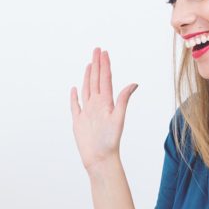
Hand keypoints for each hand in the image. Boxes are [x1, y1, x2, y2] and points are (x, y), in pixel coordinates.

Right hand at [71, 48, 138, 172]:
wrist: (100, 158)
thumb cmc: (110, 142)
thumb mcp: (118, 118)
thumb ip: (123, 100)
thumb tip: (134, 84)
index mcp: (106, 102)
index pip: (105, 79)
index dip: (105, 65)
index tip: (104, 52)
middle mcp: (97, 105)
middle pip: (96, 80)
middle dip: (97, 64)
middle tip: (97, 49)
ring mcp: (87, 112)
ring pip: (87, 89)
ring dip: (88, 76)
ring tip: (90, 64)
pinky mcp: (78, 121)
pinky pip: (75, 105)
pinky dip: (74, 97)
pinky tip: (75, 89)